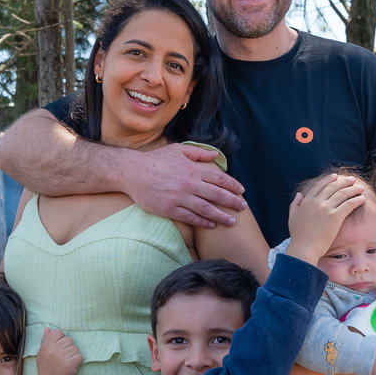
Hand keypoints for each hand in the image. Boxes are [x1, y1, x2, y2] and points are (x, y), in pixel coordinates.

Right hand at [36, 327, 82, 374]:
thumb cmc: (46, 369)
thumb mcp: (42, 354)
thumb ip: (45, 340)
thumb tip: (48, 328)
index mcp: (45, 346)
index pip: (58, 332)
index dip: (60, 339)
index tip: (58, 348)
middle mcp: (53, 350)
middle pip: (69, 339)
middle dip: (68, 347)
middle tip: (62, 357)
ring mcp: (62, 357)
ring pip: (75, 347)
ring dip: (73, 354)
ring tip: (66, 362)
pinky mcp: (70, 364)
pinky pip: (80, 356)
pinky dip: (77, 361)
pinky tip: (71, 365)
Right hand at [125, 143, 246, 228]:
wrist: (132, 172)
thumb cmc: (156, 160)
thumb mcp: (178, 150)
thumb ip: (198, 153)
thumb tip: (215, 155)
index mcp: (193, 169)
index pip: (219, 179)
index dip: (233, 186)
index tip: (241, 191)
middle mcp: (189, 184)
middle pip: (217, 195)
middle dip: (233, 202)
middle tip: (243, 208)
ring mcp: (180, 197)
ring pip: (207, 209)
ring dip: (222, 216)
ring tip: (232, 221)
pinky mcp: (170, 209)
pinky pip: (191, 217)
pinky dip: (203, 222)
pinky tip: (212, 224)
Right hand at [285, 175, 366, 264]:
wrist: (304, 248)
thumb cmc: (298, 237)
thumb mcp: (292, 218)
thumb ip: (295, 205)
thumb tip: (299, 194)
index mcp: (307, 201)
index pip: (320, 185)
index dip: (329, 179)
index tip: (336, 176)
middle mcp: (317, 202)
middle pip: (333, 187)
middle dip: (344, 182)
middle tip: (352, 180)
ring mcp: (326, 208)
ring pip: (343, 193)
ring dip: (353, 189)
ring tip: (360, 188)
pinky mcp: (335, 217)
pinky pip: (349, 204)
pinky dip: (357, 200)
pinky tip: (362, 199)